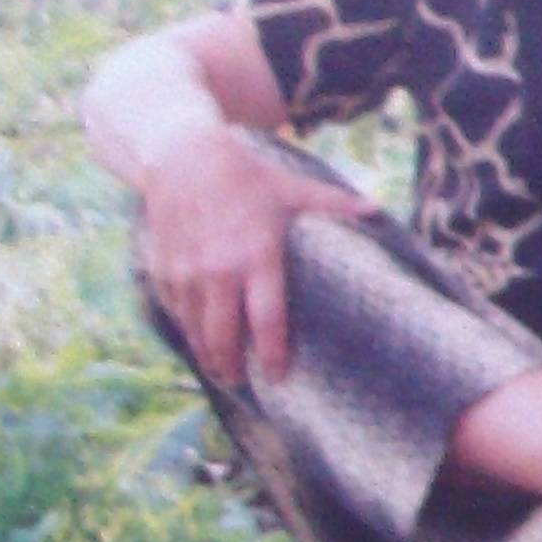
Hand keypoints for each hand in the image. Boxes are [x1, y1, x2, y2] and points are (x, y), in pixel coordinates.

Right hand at [137, 128, 372, 387]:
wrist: (183, 157)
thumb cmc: (246, 175)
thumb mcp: (292, 188)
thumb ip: (334, 205)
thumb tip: (378, 210)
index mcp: (257, 255)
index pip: (266, 316)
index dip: (272, 351)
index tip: (279, 376)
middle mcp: (218, 269)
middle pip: (224, 334)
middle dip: (232, 365)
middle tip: (243, 384)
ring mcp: (187, 271)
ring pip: (195, 327)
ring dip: (205, 353)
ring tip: (219, 372)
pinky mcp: (163, 268)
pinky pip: (174, 309)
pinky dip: (184, 327)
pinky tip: (195, 339)